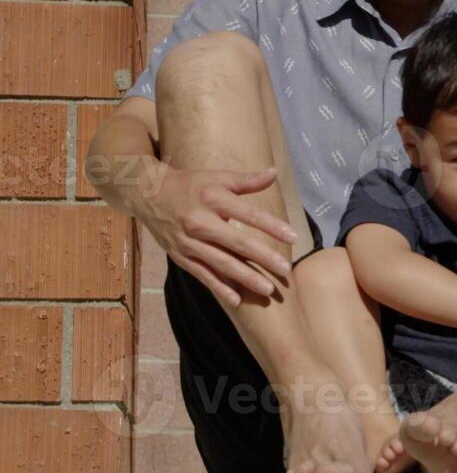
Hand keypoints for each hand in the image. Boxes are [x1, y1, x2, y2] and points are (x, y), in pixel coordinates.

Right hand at [139, 165, 298, 307]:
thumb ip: (247, 180)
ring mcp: (188, 241)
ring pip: (221, 263)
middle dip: (263, 257)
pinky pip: (202, 274)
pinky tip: (237, 299)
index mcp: (213, 198)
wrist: (147, 194)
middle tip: (285, 270)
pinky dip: (219, 287)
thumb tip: (274, 172)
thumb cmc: (190, 184)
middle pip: (237, 242)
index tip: (294, 237)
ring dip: (245, 277)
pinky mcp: (180, 256)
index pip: (249, 214)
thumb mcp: (217, 177)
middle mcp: (200, 221)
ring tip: (268, 289)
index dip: (272, 226)